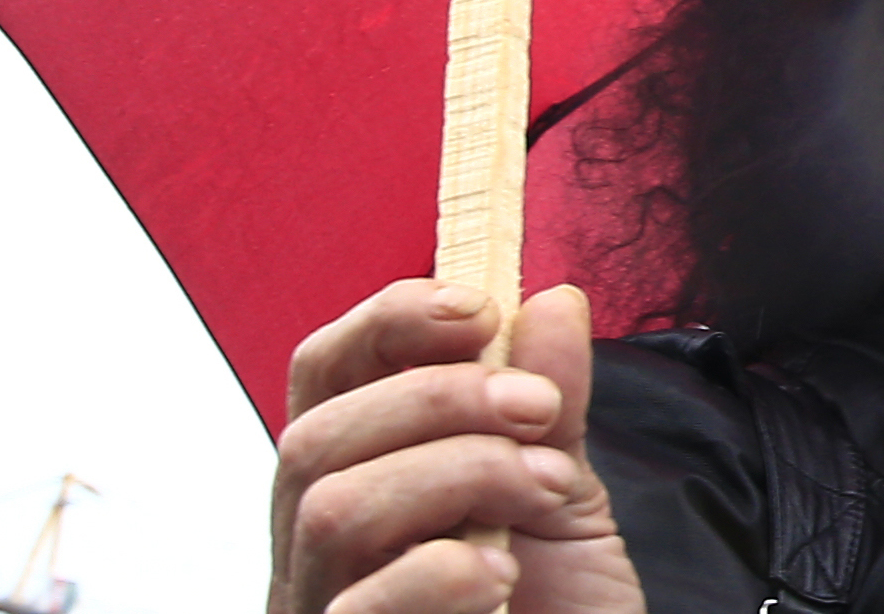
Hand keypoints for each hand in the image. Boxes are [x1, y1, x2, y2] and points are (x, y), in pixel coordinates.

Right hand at [268, 280, 644, 613]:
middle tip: (539, 411)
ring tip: (546, 491)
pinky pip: (360, 605)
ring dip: (460, 472)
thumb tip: (553, 301)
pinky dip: (443, 570)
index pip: (324, 375)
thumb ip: (553, 405)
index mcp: (360, 482)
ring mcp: (323, 613)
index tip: (478, 307)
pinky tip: (502, 578)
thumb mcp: (565, 498)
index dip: (388, 323)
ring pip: (333, 509)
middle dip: (440, 397)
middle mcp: (318, 552)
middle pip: (317, 436)